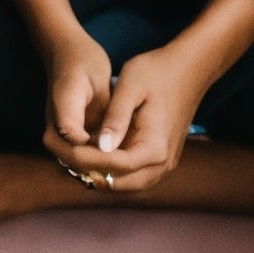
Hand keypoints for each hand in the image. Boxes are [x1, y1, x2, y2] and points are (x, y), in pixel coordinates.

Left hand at [50, 43, 206, 196]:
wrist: (189, 68)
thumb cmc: (158, 71)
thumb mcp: (131, 85)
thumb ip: (115, 117)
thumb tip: (100, 147)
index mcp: (154, 148)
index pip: (114, 166)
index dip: (86, 159)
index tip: (64, 147)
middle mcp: (162, 164)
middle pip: (119, 184)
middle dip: (90, 172)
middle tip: (65, 154)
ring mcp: (164, 165)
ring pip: (126, 184)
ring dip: (101, 174)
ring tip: (76, 154)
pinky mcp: (161, 160)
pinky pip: (133, 176)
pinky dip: (113, 170)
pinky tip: (95, 153)